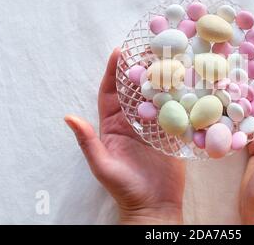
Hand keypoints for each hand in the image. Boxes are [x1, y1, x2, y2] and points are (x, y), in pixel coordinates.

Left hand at [64, 48, 185, 223]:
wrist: (155, 206)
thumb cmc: (125, 188)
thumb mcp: (103, 166)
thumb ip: (88, 142)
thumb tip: (68, 117)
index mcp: (113, 125)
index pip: (110, 92)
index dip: (113, 72)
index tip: (119, 51)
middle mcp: (132, 122)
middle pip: (134, 89)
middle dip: (138, 68)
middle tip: (146, 47)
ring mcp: (153, 125)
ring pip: (154, 95)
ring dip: (158, 77)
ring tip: (166, 57)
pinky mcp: (171, 132)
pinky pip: (173, 109)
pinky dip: (177, 95)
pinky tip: (184, 80)